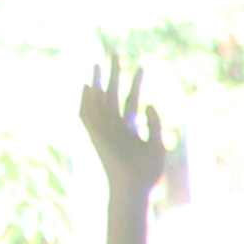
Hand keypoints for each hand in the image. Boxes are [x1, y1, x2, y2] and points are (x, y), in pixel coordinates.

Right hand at [78, 66, 168, 202]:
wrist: (133, 190)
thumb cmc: (147, 173)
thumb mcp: (156, 145)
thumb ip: (155, 124)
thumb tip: (150, 102)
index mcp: (129, 128)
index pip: (131, 99)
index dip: (136, 82)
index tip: (141, 66)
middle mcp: (114, 126)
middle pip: (114, 94)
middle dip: (114, 74)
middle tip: (116, 52)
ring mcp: (105, 130)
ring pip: (100, 101)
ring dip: (99, 82)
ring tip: (99, 63)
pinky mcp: (97, 137)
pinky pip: (89, 116)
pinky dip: (87, 101)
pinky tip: (87, 86)